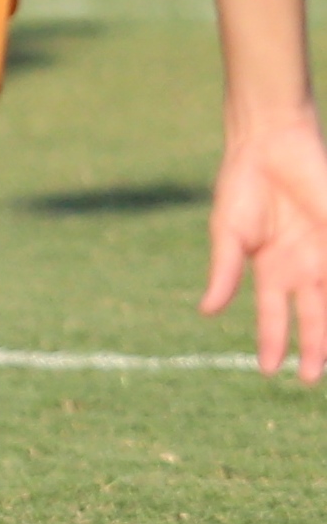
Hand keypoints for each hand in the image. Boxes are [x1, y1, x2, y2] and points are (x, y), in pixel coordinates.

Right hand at [202, 97, 326, 381]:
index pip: (273, 316)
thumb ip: (224, 271)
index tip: (267, 371)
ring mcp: (325, 254)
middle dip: (315, 349)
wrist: (270, 145)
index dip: (272, 343)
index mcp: (271, 270)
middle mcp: (303, 268)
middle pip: (313, 318)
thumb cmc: (241, 186)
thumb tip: (208, 312)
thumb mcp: (228, 232)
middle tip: (312, 379)